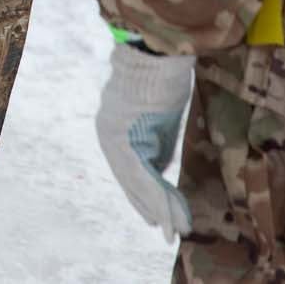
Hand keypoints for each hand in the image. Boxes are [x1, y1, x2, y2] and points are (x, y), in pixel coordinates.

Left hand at [94, 41, 195, 240]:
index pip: (130, 171)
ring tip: (178, 230)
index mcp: (113, 129)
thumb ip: (156, 145)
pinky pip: (142, 177)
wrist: (156, 52)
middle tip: (173, 232)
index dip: (147, 196)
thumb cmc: (162, 77)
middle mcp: (107, 135)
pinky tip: (171, 216)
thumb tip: (159, 171)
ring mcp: (113, 138)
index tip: (161, 217)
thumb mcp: (160, 119)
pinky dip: (158, 198)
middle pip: (131, 182)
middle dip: (154, 208)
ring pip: (138, 184)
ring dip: (161, 209)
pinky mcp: (124, 140)